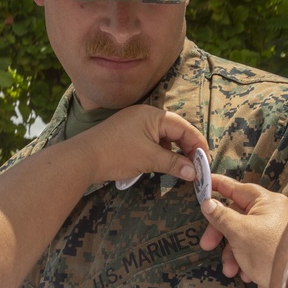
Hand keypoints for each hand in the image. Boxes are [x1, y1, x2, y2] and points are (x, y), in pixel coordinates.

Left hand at [72, 105, 208, 185]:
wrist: (82, 159)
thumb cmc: (116, 154)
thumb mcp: (149, 159)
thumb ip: (174, 164)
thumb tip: (194, 172)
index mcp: (153, 115)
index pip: (184, 127)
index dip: (197, 144)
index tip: (205, 161)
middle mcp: (145, 115)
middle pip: (175, 130)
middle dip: (187, 149)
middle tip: (196, 167)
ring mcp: (135, 124)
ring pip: (163, 137)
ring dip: (173, 152)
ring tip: (181, 169)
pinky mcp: (127, 134)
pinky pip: (151, 141)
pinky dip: (160, 153)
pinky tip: (163, 165)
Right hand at [199, 174, 287, 287]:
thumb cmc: (268, 252)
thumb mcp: (239, 232)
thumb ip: (221, 216)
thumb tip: (208, 203)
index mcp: (267, 202)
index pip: (237, 188)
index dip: (217, 186)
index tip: (201, 183)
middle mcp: (271, 214)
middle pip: (235, 215)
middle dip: (220, 233)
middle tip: (206, 244)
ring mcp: (271, 232)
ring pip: (240, 235)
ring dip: (230, 253)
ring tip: (229, 269)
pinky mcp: (270, 250)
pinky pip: (249, 249)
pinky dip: (242, 261)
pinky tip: (244, 274)